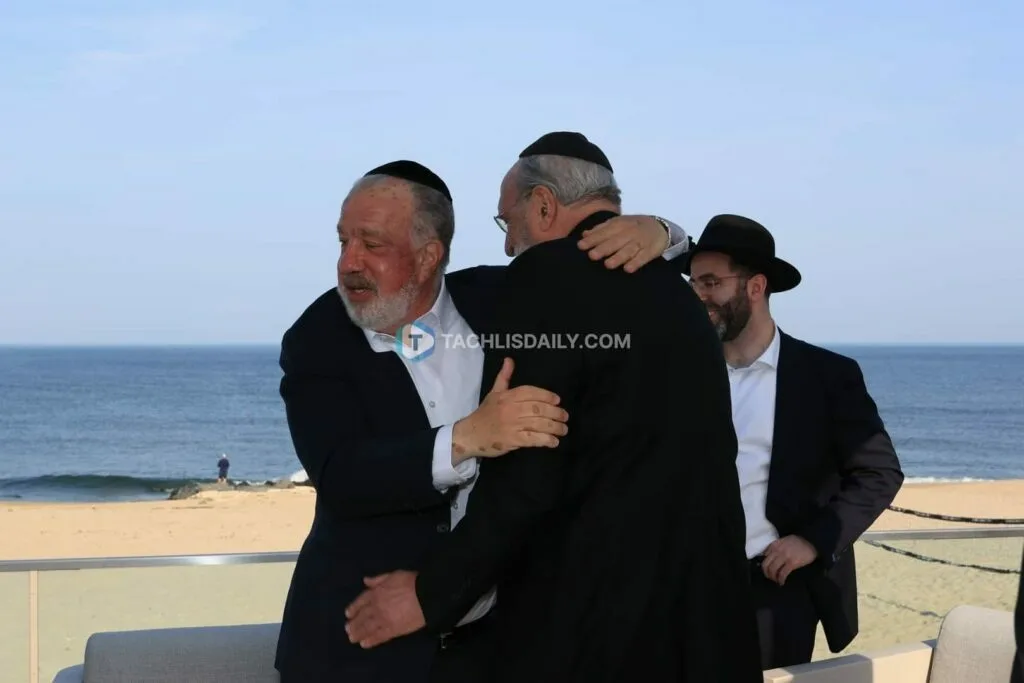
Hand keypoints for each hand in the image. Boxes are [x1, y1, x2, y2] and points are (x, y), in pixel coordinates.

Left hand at [344, 571, 424, 647]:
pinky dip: (371, 641)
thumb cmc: (410, 582)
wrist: (425, 596)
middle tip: (348, 630)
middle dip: (354, 624)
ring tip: (352, 639)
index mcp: (376, 593)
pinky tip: (365, 644)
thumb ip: (378, 579)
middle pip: (362, 617)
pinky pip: (379, 636)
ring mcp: (384, 620)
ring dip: (359, 633)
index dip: (354, 608)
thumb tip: (365, 581)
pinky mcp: (393, 630)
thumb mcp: (392, 575)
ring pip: (367, 628)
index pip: (361, 601)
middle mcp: (376, 607)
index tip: (348, 614)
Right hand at [452, 357, 567, 459]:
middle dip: (555, 412)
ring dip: (554, 427)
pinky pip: (533, 439)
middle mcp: (510, 409)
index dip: (546, 395)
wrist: (470, 435)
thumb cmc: (485, 414)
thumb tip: (509, 359)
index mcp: (507, 396)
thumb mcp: (494, 392)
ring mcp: (512, 425)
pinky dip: (546, 440)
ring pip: (538, 424)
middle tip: (565, 416)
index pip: (531, 392)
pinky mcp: (513, 440)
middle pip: (538, 408)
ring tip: (563, 429)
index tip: (558, 400)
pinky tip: (554, 442)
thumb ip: (504, 377)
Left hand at [577, 215, 670, 272]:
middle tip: (592, 256)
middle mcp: (630, 232)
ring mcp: (641, 241)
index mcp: (620, 224)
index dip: (593, 239)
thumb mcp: (618, 224)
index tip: (581, 246)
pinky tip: (628, 269)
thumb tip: (584, 235)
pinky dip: (636, 263)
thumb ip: (601, 230)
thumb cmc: (632, 227)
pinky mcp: (651, 250)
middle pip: (616, 241)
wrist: (660, 227)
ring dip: (619, 257)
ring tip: (608, 265)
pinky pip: (644, 257)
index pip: (605, 232)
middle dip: (604, 248)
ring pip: (629, 250)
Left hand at [761, 535, 817, 584]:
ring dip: (773, 577)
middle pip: (766, 564)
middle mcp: (777, 550)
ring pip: (772, 570)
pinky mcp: (792, 563)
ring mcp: (784, 556)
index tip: (767, 570)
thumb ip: (776, 547)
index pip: (764, 556)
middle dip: (766, 573)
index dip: (765, 565)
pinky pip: (782, 573)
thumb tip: (768, 556)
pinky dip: (780, 579)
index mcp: (774, 545)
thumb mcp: (784, 540)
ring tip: (776, 580)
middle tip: (770, 577)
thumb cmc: (799, 542)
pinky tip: (782, 582)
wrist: (812, 542)